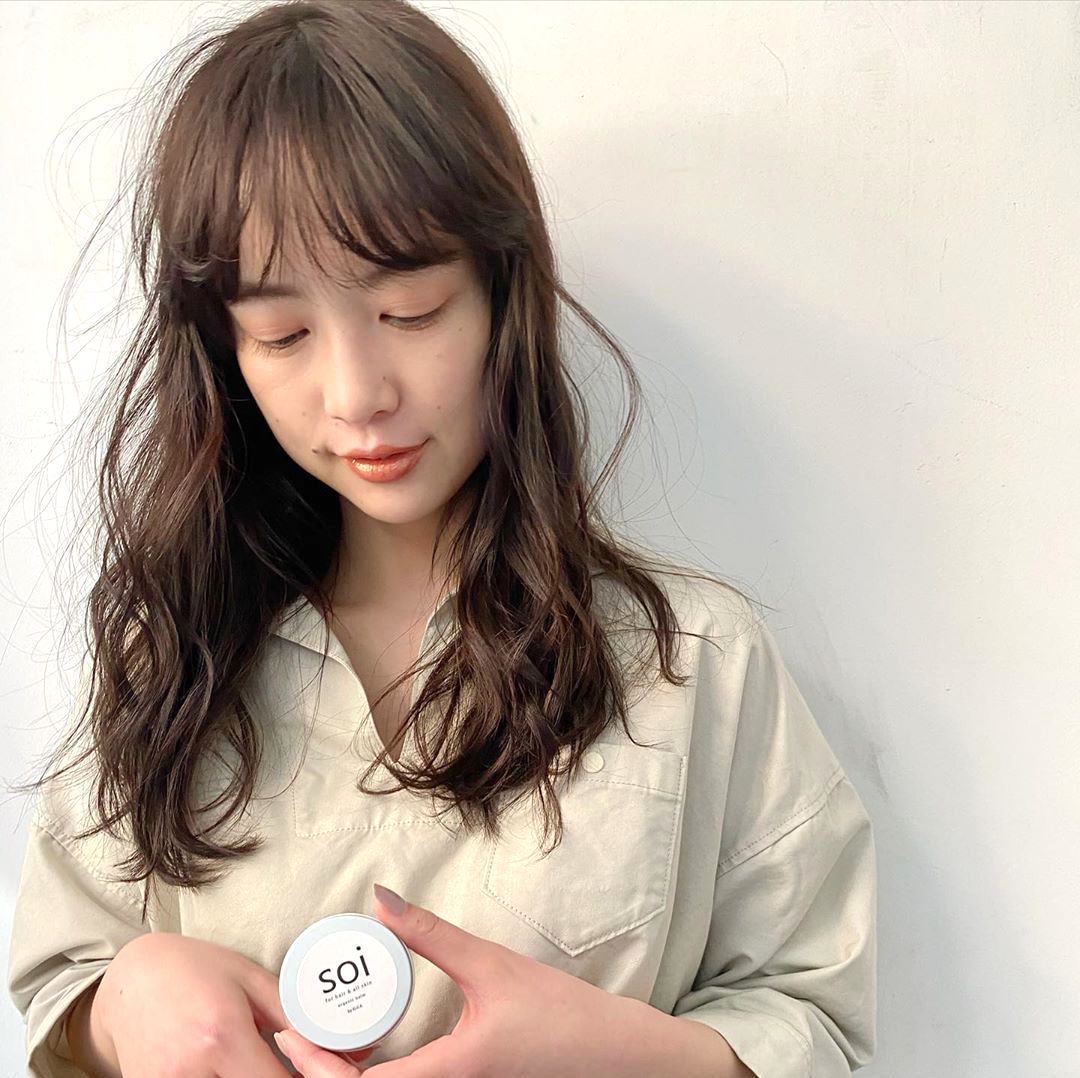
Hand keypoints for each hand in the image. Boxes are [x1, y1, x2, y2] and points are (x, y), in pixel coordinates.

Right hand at [89, 931, 297, 1076]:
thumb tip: (334, 1047)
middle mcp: (188, 1071)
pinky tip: (226, 1070)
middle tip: (277, 1066)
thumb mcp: (250, 980)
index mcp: (221, 1036)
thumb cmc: (195, 971)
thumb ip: (292, 1015)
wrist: (130, 980)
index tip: (308, 1073)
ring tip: (252, 1064)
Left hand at [274, 883, 687, 1077]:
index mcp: (446, 1077)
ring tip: (329, 1037)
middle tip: (298, 1032)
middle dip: (322, 1074)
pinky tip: (375, 1052)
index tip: (286, 1034)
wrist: (624, 1059)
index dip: (311, 1067)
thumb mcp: (492, 966)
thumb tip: (379, 899)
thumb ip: (431, 934)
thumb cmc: (563, 1015)